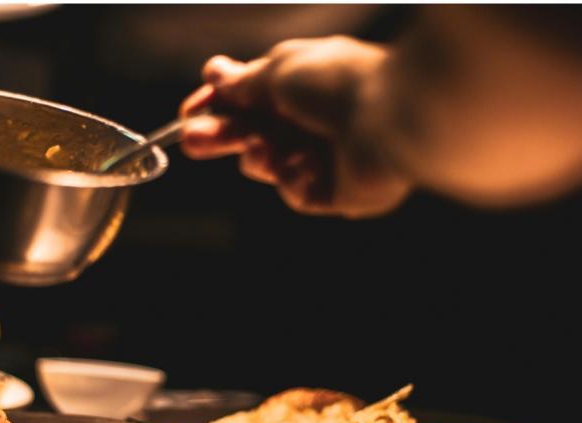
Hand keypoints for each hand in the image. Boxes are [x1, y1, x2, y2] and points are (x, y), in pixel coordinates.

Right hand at [180, 36, 411, 217]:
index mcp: (303, 85)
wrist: (393, 117)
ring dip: (259, 157)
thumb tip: (214, 74)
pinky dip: (294, 179)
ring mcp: (326, 158)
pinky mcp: (338, 193)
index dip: (217, 106)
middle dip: (222, 136)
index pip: (250, 99)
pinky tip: (305, 165)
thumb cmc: (339, 82)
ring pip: (270, 165)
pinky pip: (297, 192)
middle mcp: (314, 121)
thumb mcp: (280, 71)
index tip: (188, 113)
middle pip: (253, 134)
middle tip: (190, 141)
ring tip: (263, 148)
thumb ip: (244, 81)